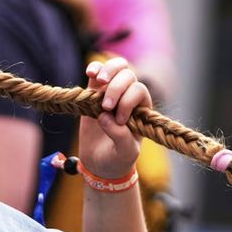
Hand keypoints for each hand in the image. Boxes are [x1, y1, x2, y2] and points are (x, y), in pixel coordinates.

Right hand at [79, 57, 151, 178]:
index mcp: (142, 109)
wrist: (100, 163)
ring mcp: (111, 92)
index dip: (127, 101)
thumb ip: (121, 137)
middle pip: (128, 76)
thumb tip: (104, 116)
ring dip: (108, 71)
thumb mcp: (125, 153)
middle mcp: (129, 97)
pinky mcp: (94, 92)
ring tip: (99, 81)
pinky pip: (97, 72)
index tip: (119, 120)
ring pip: (116, 68)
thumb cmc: (118, 159)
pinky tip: (90, 73)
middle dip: (116, 88)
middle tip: (106, 107)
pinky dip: (94, 68)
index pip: (138, 91)